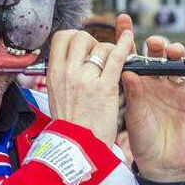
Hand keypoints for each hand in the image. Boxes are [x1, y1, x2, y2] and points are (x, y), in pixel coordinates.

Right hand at [47, 28, 133, 146]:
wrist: (78, 147)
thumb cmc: (70, 125)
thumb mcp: (55, 95)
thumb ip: (62, 75)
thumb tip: (71, 59)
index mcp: (54, 73)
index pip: (61, 37)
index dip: (75, 37)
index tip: (83, 46)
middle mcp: (68, 73)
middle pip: (81, 37)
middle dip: (93, 41)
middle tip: (99, 55)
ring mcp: (86, 79)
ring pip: (101, 46)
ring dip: (110, 50)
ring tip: (113, 63)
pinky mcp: (105, 87)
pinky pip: (116, 57)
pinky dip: (125, 44)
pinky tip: (130, 37)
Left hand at [118, 14, 184, 182]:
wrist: (163, 164)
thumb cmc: (143, 140)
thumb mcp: (135, 116)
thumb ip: (134, 94)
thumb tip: (127, 70)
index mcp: (138, 84)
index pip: (132, 55)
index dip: (127, 37)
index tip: (122, 19)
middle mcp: (157, 83)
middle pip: (158, 56)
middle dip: (157, 45)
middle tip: (155, 44)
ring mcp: (176, 90)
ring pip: (178, 64)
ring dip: (177, 54)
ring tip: (174, 51)